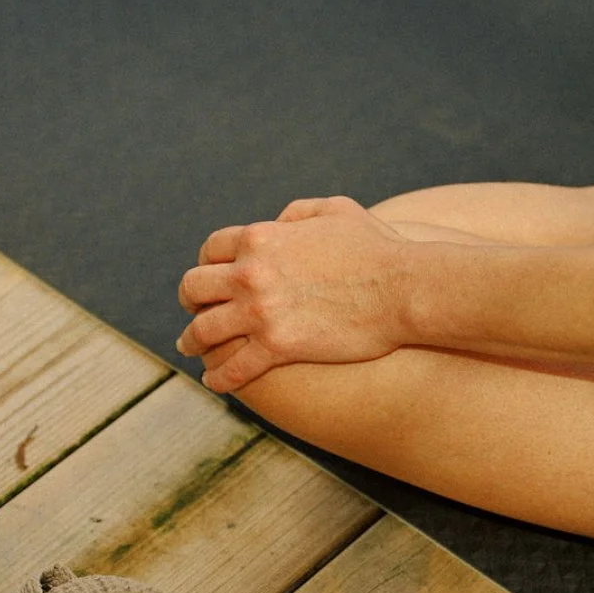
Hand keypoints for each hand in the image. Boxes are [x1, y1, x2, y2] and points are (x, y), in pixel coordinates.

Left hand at [176, 196, 409, 393]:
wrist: (403, 288)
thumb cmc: (377, 247)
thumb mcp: (336, 211)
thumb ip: (299, 213)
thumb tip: (279, 221)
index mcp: (261, 237)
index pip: (210, 249)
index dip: (206, 263)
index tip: (210, 278)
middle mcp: (251, 273)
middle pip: (194, 287)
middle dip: (191, 300)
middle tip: (194, 311)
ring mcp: (261, 312)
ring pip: (204, 330)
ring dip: (192, 340)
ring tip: (190, 348)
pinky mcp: (278, 347)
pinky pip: (234, 368)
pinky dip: (219, 377)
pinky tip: (214, 382)